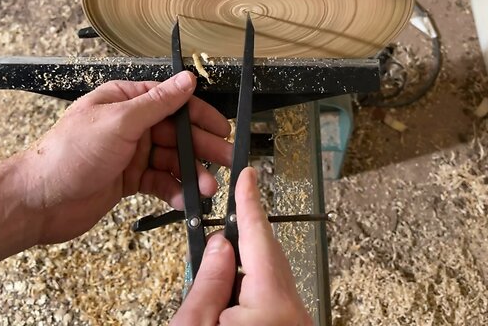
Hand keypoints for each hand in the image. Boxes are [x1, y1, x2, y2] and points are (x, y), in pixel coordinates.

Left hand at [0, 71, 231, 269]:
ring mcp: (129, 153)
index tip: (222, 128)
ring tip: (208, 188)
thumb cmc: (68, 154)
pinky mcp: (127, 181)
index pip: (171, 102)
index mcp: (124, 101)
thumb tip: (186, 79)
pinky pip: (159, 183)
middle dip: (202, 147)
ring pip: (172, 160)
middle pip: (176, 132)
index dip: (199, 115)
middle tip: (228, 161)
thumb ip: (156, 103)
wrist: (39, 200)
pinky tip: (185, 200)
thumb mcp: (118, 122)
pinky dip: (174, 191)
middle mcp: (129, 125)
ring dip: (192, 173)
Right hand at [172, 166, 310, 325]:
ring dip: (238, 277)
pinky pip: (270, 302)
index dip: (250, 203)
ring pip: (266, 282)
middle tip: (212, 243)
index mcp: (271, 305)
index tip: (248, 176)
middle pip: (266, 260)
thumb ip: (208, 282)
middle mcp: (292, 313)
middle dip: (237, 246)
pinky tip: (225, 306)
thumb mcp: (194, 323)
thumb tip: (219, 246)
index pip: (259, 238)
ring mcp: (294, 322)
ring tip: (212, 290)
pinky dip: (247, 295)